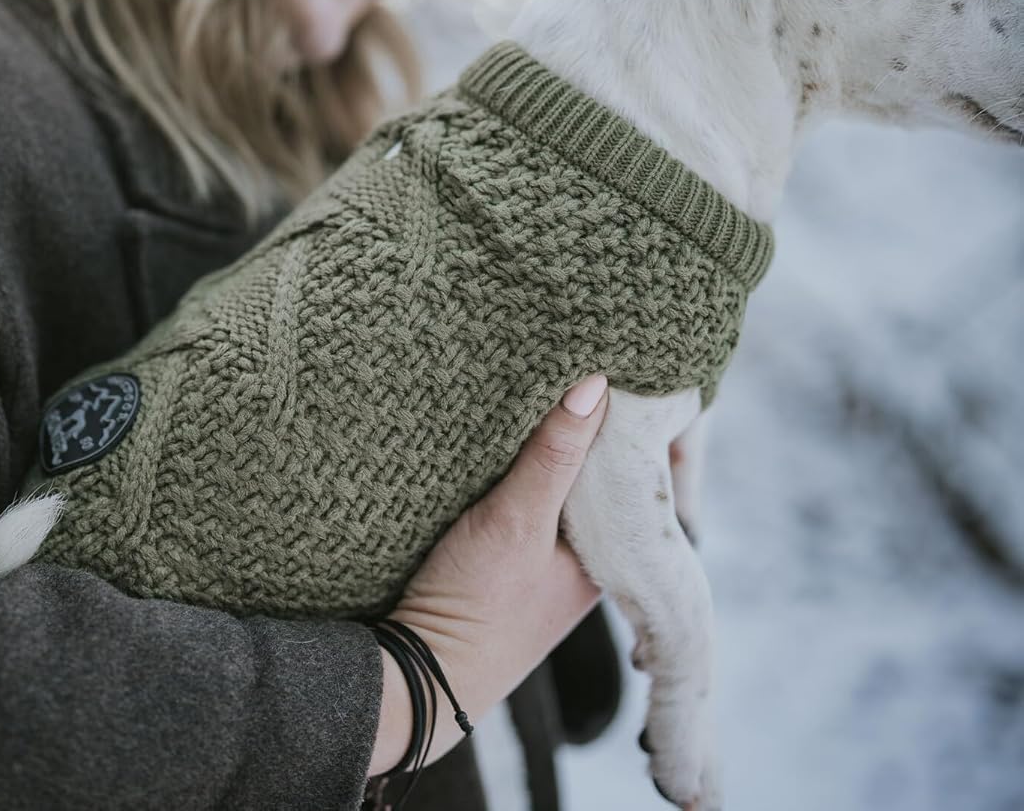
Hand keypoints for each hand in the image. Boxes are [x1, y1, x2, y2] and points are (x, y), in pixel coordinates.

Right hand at [368, 375, 607, 775]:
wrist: (416, 679)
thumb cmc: (477, 608)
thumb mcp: (517, 521)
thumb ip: (554, 455)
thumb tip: (598, 383)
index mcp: (611, 554)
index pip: (629, 471)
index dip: (623, 423)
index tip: (616, 372)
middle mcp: (586, 560)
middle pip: (592, 478)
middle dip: (582, 432)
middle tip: (571, 368)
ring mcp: (546, 565)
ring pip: (554, 490)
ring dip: (541, 453)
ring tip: (531, 395)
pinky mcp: (504, 565)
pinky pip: (522, 505)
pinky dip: (513, 477)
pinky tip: (493, 450)